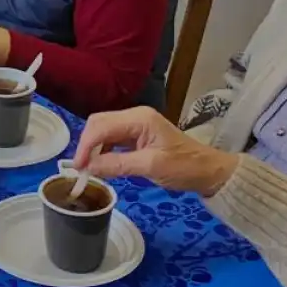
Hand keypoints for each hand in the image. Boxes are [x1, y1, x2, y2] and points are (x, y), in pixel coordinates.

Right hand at [73, 108, 238, 196]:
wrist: (208, 171)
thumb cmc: (184, 167)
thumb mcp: (150, 167)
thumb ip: (118, 165)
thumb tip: (88, 167)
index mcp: (139, 118)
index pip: (101, 126)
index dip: (86, 145)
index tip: (78, 167)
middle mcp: (135, 116)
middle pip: (99, 123)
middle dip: (87, 144)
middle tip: (81, 168)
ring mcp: (136, 125)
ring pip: (104, 130)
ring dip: (94, 148)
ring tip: (89, 168)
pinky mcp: (137, 135)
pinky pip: (113, 139)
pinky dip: (103, 150)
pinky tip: (102, 164)